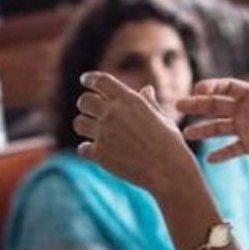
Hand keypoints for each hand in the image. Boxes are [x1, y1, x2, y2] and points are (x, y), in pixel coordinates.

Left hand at [74, 72, 198, 196]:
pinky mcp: (100, 154)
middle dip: (86, 104)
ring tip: (93, 131)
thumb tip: (146, 89)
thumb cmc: (170, 143)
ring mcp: (104, 134)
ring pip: (78, 123)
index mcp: (129, 100)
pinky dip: (87, 150)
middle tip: (91, 110)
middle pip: (84, 100)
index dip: (90, 78)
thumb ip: (149, 102)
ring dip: (84, 125)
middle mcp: (113, 113)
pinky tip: (95, 151)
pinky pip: (82, 148)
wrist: (169, 171)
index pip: (101, 80)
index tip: (85, 79)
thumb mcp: (162, 117)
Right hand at [178, 78, 248, 162]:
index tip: (197, 89)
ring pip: (219, 128)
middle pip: (216, 106)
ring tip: (185, 134)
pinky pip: (232, 150)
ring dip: (202, 130)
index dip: (212, 87)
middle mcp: (245, 111)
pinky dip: (221, 154)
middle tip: (177, 105)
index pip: (227, 88)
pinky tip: (208, 159)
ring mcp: (246, 128)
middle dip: (197, 105)